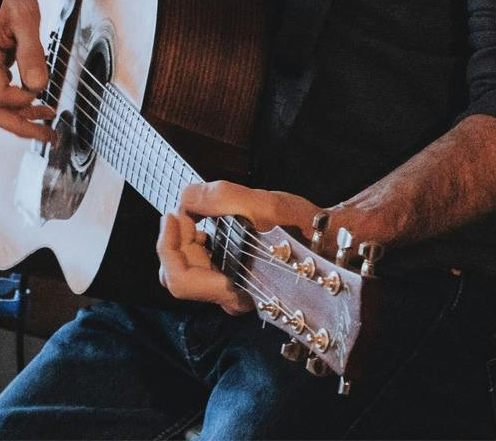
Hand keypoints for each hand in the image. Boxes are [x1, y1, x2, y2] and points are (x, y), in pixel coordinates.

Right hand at [0, 0, 53, 139]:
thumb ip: (32, 52)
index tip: (44, 93)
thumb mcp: (26, 18)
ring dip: (21, 118)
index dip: (24, 100)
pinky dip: (17, 103)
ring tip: (48, 124)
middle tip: (49, 136)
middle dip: (21, 127)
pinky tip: (37, 103)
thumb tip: (39, 86)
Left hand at [156, 179, 323, 314]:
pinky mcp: (230, 279)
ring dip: (184, 239)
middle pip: (177, 275)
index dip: (167, 246)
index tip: (173, 214)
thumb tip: (185, 199)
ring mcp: (229, 290)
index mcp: (235, 289)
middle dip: (175, 240)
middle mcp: (229, 298)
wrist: (327, 242)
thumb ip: (222, 199)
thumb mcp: (266, 205)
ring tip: (201, 216)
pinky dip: (194, 242)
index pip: (179, 280)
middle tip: (188, 210)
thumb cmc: (303, 228)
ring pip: (185, 271)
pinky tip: (209, 226)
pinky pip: (197, 265)